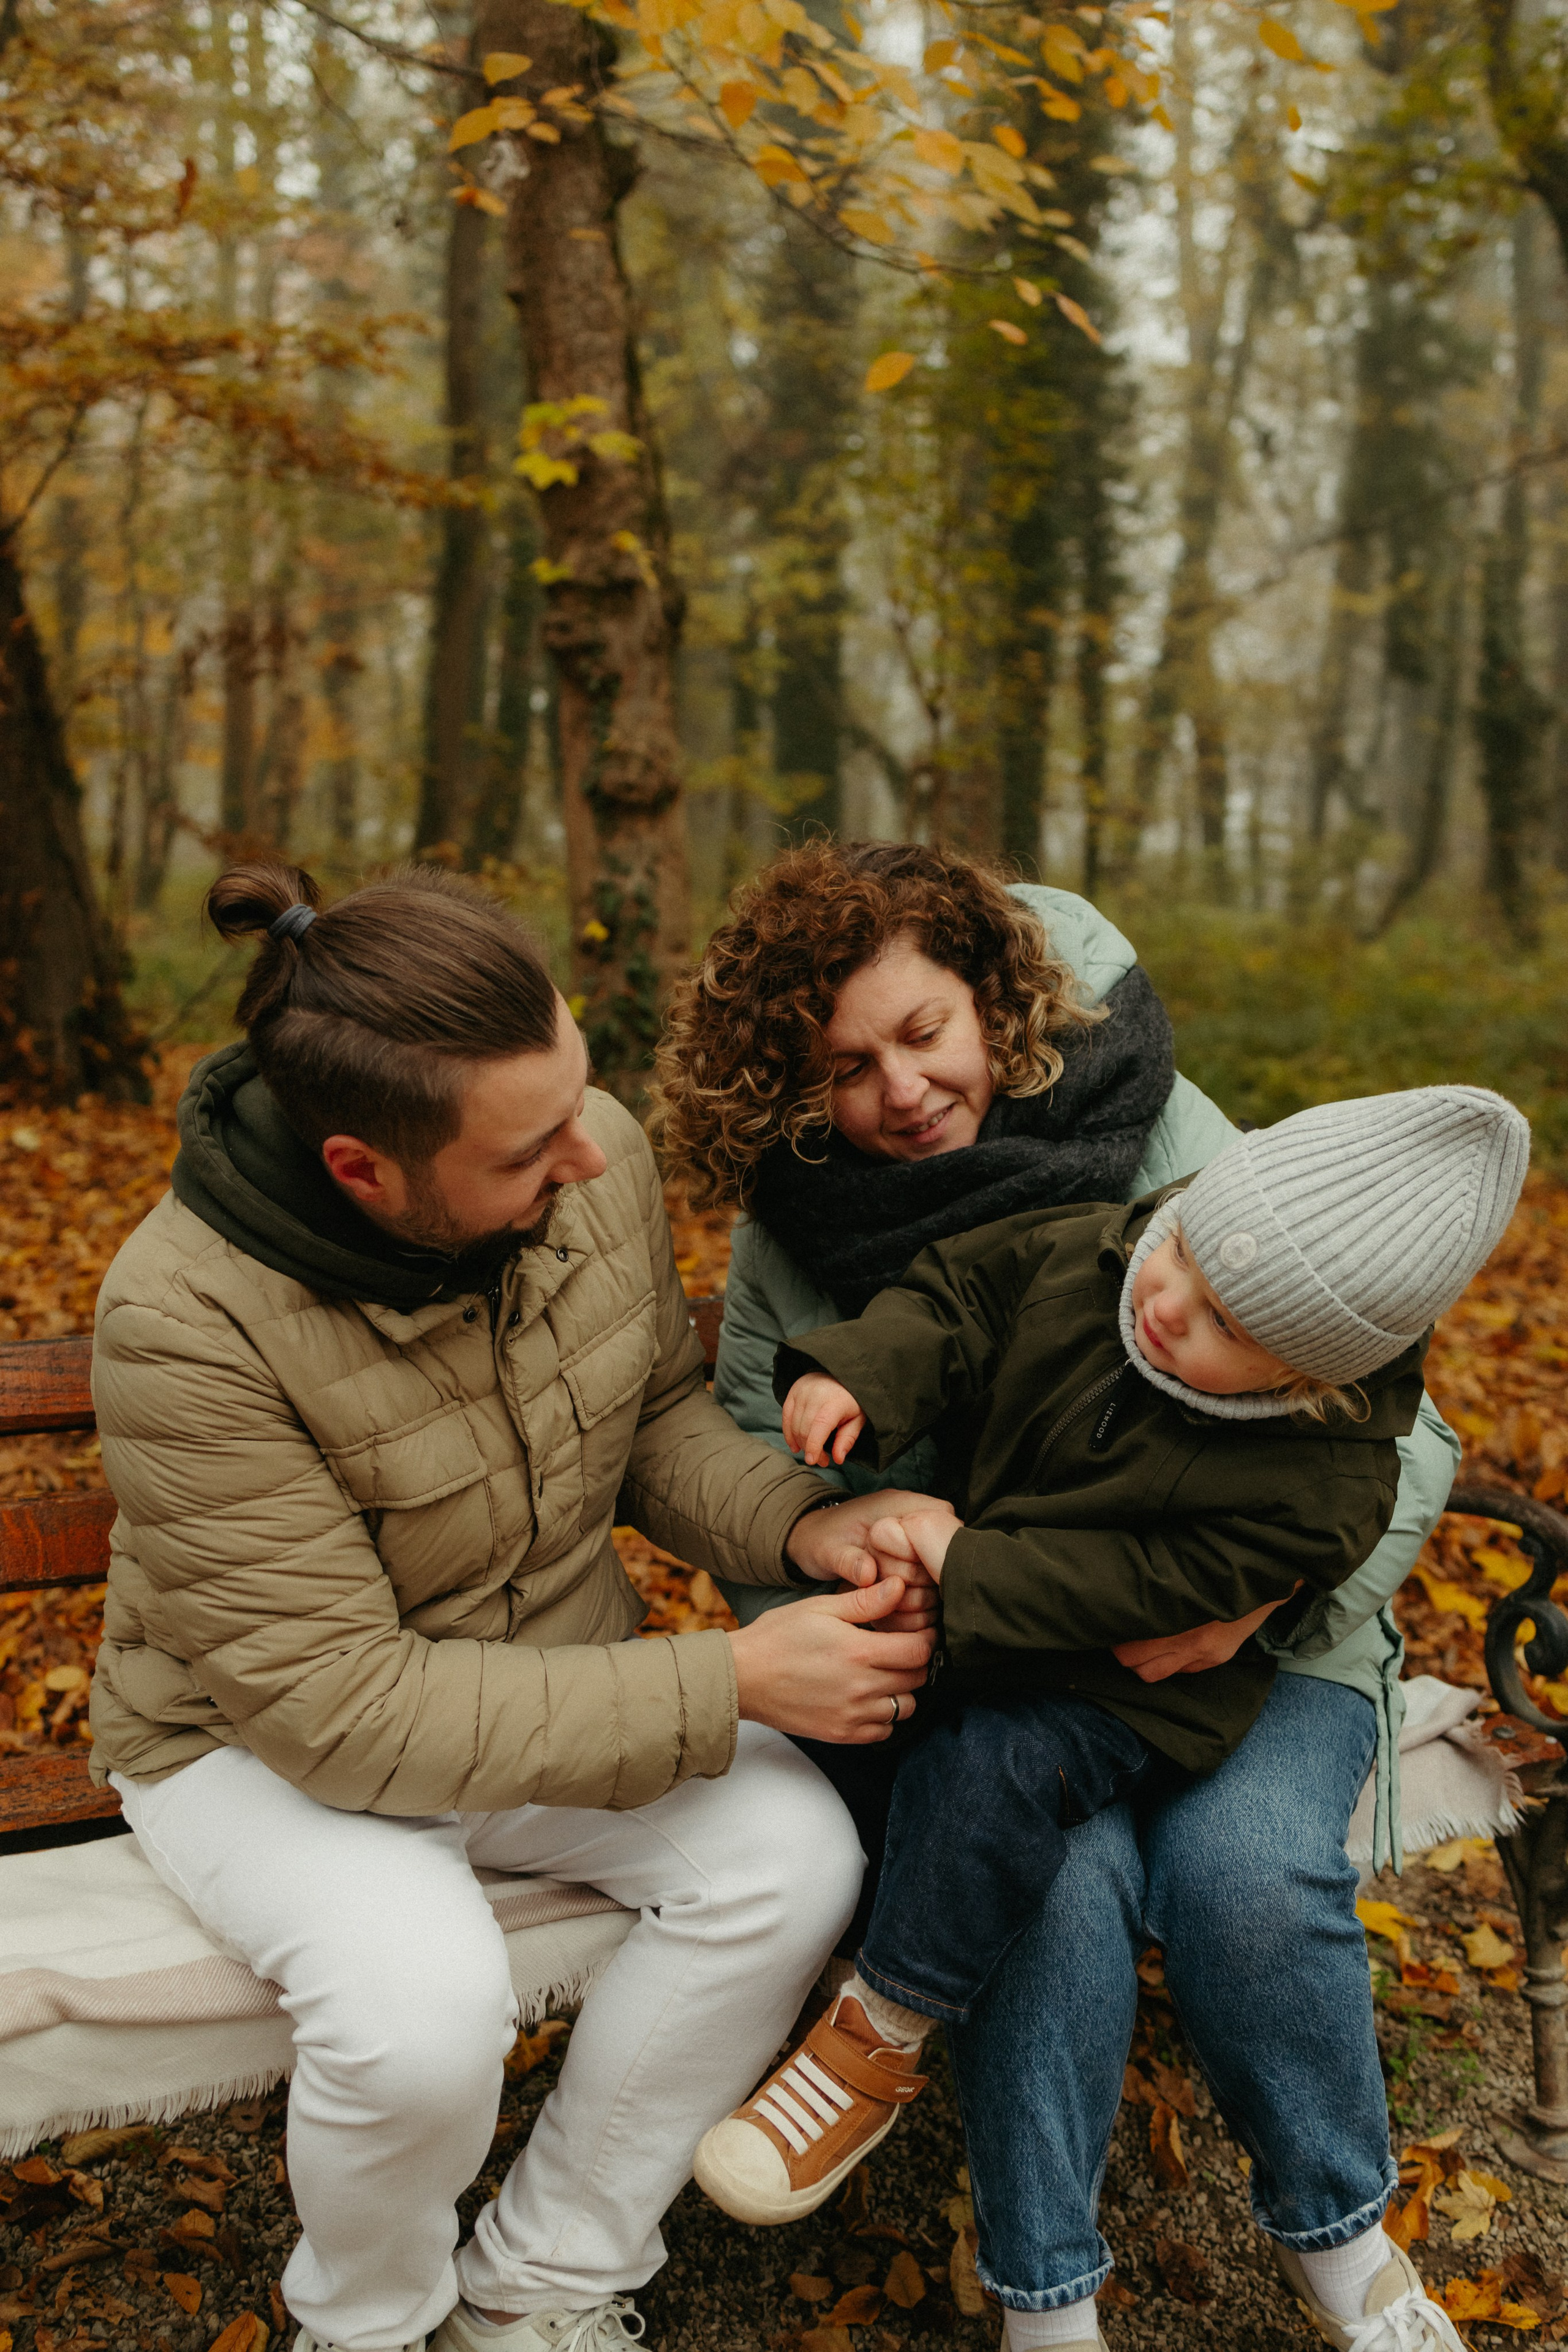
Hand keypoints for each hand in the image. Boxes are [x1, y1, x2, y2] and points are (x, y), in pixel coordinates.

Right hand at [730, 1575, 935, 1742]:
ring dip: (902, 1691)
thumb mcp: (820, 1608)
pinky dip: (884, 1717)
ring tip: (885, 1674)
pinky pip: (883, 1731)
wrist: (743, 1677)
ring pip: (904, 1708)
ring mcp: (852, 1716)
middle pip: (916, 1680)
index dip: (925, 1640)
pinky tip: (868, 1698)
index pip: (919, 1652)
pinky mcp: (841, 1735)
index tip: (919, 1633)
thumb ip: (865, 1601)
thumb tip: (899, 1586)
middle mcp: (861, 1688)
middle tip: (901, 1650)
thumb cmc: (778, 1636)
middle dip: (915, 1663)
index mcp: (859, 1652)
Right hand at [783, 1373, 864, 1466]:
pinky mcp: (793, 1391)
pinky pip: (786, 1416)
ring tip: (813, 1451)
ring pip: (794, 1425)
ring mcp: (802, 1391)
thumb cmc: (851, 1399)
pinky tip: (795, 1445)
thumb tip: (837, 1459)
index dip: (814, 1445)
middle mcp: (816, 1394)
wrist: (841, 1372)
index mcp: (835, 1401)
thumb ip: (847, 1439)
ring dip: (801, 1443)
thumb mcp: (858, 1419)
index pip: (819, 1426)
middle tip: (822, 1460)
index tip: (813, 1460)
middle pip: (805, 1429)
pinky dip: (788, 1433)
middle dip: (811, 1449)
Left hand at [785, 1488, 958, 1590]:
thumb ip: (847, 1560)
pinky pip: (929, 1588)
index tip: (905, 1573)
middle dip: (921, 1581)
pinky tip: (891, 1612)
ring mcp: (918, 1546)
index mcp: (900, 1505)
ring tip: (888, 1602)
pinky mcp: (915, 1565)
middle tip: (891, 1590)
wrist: (813, 1543)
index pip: (943, 1518)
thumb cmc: (821, 1539)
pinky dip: (913, 1606)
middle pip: (946, 1554)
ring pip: (940, 1577)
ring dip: (918, 1597)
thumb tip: (869, 1574)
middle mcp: (916, 1522)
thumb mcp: (827, 1549)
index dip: (932, 1548)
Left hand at [1111, 1586, 1301, 1683]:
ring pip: (1156, 1675)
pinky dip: (1169, 1661)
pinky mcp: (1219, 1657)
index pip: (1133, 1650)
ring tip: (1139, 1641)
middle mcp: (1194, 1644)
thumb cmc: (1218, 1565)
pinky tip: (1167, 1642)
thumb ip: (1155, 1585)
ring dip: (1144, 1662)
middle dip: (1125, 1654)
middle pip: (1140, 1668)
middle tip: (1119, 1634)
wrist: (1265, 1574)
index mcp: (1181, 1621)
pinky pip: (1182, 1671)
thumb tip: (1122, 1588)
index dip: (1116, 1640)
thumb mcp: (1182, 1571)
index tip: (1110, 1624)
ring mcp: (1208, 1654)